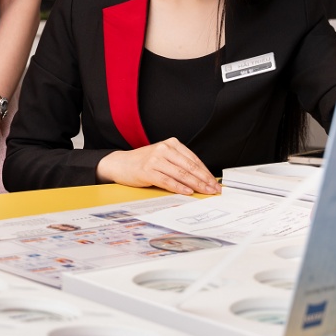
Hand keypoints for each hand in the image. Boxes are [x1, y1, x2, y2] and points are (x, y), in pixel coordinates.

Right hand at [95, 138, 220, 194]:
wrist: (121, 163)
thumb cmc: (145, 162)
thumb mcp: (164, 157)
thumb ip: (180, 163)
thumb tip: (202, 178)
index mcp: (171, 144)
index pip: (193, 159)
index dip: (206, 172)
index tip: (214, 182)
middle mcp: (164, 149)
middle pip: (189, 166)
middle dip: (204, 179)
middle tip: (214, 189)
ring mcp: (155, 159)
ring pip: (181, 174)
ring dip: (195, 185)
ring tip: (205, 192)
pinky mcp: (147, 171)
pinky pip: (167, 181)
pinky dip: (179, 187)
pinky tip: (188, 192)